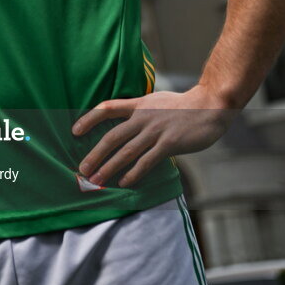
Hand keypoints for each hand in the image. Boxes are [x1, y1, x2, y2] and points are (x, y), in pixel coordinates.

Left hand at [72, 86, 234, 188]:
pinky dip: (134, 173)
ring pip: (127, 152)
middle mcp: (143, 117)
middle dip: (95, 154)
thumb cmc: (183, 106)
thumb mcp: (156, 101)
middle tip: (82, 168)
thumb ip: (140, 111)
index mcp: (138, 104)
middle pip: (112, 136)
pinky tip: (124, 183)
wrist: (209, 106)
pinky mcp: (169, 144)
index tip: (74, 131)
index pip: (107, 108)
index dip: (89, 119)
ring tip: (97, 180)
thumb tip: (125, 124)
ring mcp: (156, 131)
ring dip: (109, 168)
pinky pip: (147, 161)